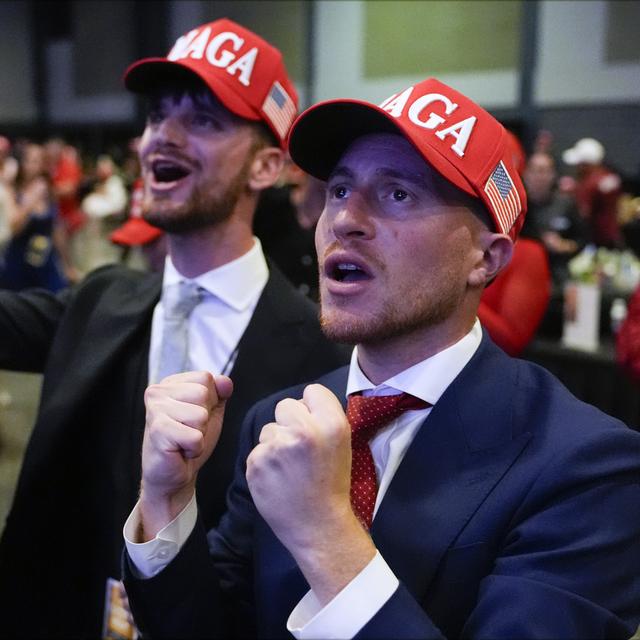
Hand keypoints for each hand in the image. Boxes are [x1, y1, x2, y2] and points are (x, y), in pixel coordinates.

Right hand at [139, 371, 232, 538]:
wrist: (172, 476)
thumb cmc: (189, 442)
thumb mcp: (210, 412)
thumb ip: (219, 393)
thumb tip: (225, 381)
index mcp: (170, 384)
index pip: (206, 378)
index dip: (210, 401)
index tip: (194, 416)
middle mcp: (158, 392)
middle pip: (204, 394)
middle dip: (205, 418)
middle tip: (189, 431)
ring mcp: (155, 410)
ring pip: (201, 415)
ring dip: (199, 434)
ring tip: (184, 441)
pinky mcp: (158, 431)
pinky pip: (195, 437)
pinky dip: (194, 448)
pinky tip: (180, 451)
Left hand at [246, 384, 374, 602]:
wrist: (318, 526)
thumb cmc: (332, 483)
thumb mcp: (342, 444)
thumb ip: (324, 418)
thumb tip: (304, 402)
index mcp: (332, 424)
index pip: (312, 391)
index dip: (311, 407)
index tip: (313, 423)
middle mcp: (304, 431)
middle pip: (285, 405)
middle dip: (289, 422)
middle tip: (299, 446)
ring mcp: (277, 447)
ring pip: (268, 429)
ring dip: (275, 443)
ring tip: (290, 467)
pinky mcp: (256, 463)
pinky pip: (257, 450)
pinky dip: (264, 462)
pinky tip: (278, 478)